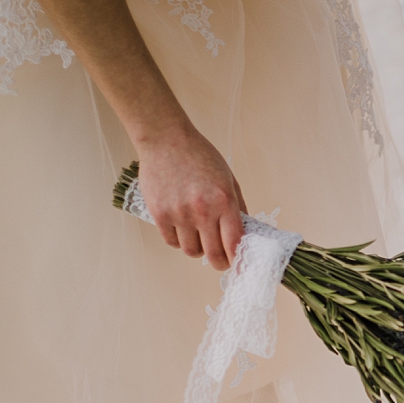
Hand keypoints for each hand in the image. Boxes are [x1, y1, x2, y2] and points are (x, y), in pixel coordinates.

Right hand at [135, 125, 248, 270]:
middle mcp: (202, 210)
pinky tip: (182, 230)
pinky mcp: (159, 214)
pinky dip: (178, 240)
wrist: (166, 140)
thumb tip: (244, 232)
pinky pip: (171, 242)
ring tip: (199, 237)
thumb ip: (237, 206)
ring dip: (198, 249)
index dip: (238, 258)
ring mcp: (179, 214)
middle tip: (220, 260)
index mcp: (224, 201)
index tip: (239, 263)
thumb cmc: (199, 156)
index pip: (235, 243)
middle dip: (220, 262)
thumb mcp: (227, 178)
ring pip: (191, 251)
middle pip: (213, 254)